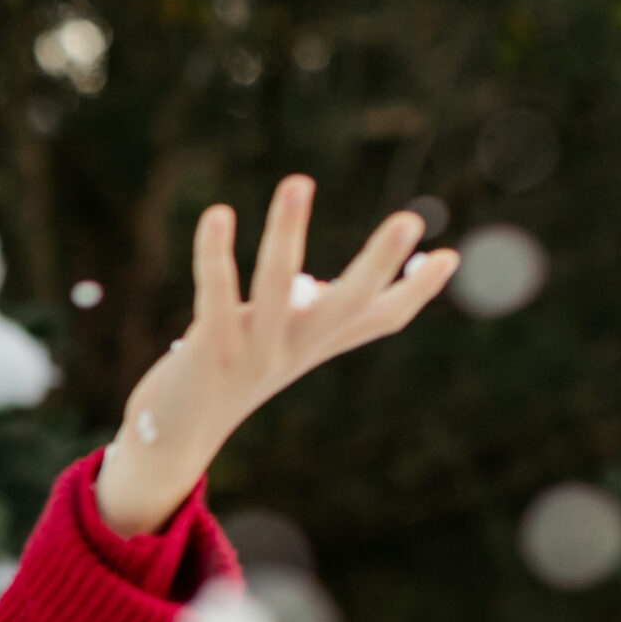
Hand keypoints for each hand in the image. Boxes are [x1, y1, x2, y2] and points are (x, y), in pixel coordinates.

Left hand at [95, 174, 459, 536]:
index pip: (379, 321)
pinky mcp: (208, 351)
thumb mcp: (268, 348)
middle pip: (347, 306)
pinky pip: (215, 295)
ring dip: (287, 231)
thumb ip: (295, 319)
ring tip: (299, 181)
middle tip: (409, 219)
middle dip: (379, 263)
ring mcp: (252, 353)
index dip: (415, 291)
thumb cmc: (220, 380)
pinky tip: (219, 214)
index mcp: (314, 346)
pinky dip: (215, 254)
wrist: (169, 440)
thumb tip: (316, 286)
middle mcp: (293, 352)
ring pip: (275, 285)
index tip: (451, 256)